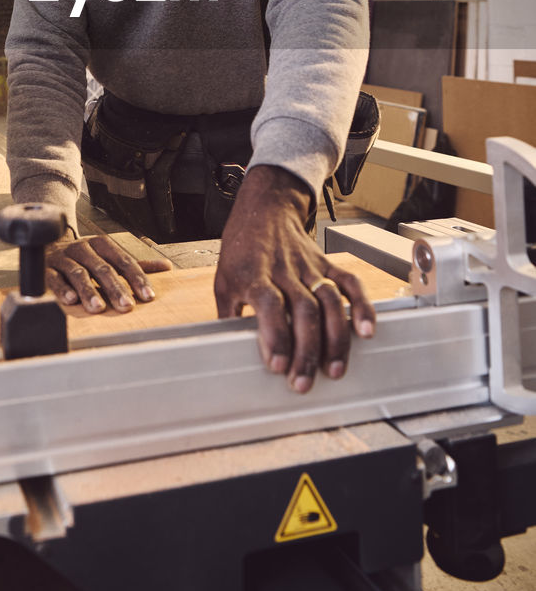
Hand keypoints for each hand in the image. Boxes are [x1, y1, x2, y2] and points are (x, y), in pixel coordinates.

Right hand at [46, 230, 171, 313]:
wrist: (48, 246)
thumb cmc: (85, 258)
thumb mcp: (109, 258)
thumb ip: (135, 265)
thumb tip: (167, 267)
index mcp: (102, 245)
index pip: (123, 261)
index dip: (137, 278)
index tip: (148, 296)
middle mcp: (84, 248)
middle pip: (102, 268)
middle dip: (115, 288)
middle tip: (126, 306)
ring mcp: (64, 258)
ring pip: (78, 273)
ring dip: (88, 291)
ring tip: (98, 308)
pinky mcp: (47, 269)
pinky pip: (54, 278)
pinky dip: (62, 289)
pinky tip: (71, 301)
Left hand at [214, 164, 375, 391]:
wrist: (266, 207)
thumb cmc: (241, 248)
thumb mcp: (223, 279)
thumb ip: (228, 315)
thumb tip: (225, 352)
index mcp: (255, 274)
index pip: (269, 305)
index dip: (276, 336)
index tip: (278, 366)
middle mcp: (285, 271)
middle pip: (303, 310)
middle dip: (306, 351)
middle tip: (304, 383)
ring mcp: (309, 267)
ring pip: (330, 302)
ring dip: (335, 338)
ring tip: (335, 370)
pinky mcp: (327, 264)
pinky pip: (349, 284)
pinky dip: (362, 306)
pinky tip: (367, 331)